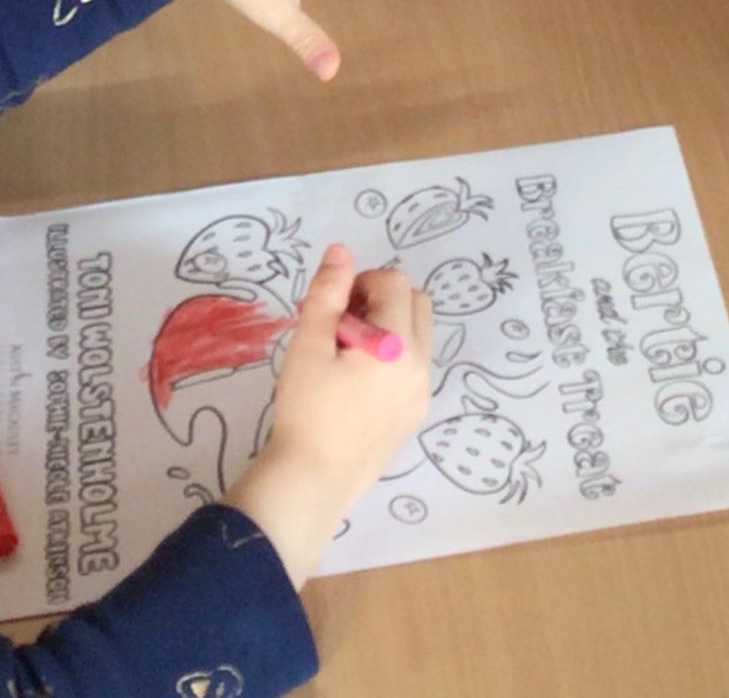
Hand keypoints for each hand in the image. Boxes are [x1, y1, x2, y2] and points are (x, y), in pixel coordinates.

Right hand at [229, 242, 435, 580]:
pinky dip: (393, 358)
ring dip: (389, 327)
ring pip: (418, 335)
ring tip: (348, 355)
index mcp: (397, 344)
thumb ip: (326, 293)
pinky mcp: (415, 414)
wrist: (314, 479)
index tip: (334, 309)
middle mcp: (421, 365)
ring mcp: (422, 392)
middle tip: (343, 325)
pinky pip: (414, 367)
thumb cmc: (306, 409)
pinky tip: (356, 384)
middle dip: (382, 299)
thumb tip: (341, 250)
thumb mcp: (308, 345)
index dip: (361, 283)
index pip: (394, 282)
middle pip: (417, 303)